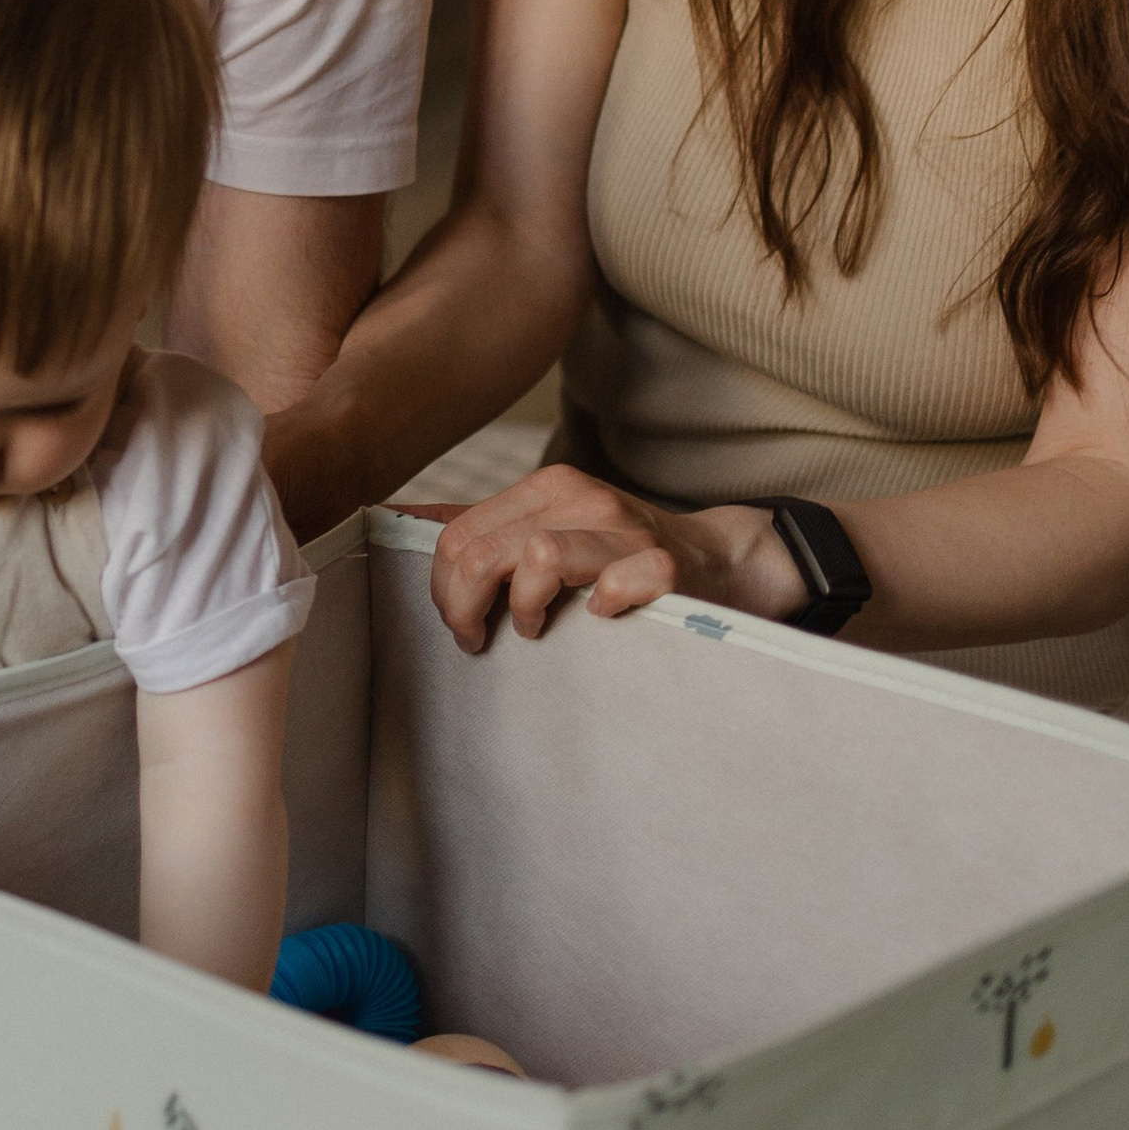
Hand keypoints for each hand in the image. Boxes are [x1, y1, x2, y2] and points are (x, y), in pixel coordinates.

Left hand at [427, 468, 801, 652]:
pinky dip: (600, 607)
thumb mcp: (555, 527)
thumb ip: (491, 527)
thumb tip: (406, 520)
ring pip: (537, 558)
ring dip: (521, 608)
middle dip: (463, 607)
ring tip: (532, 631)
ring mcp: (625, 529)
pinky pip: (616, 583)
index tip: (458, 623)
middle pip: (484, 551)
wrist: (722, 559)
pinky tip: (599, 619)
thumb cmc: (624, 556)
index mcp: (548, 488)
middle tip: (479, 641)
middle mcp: (583, 499)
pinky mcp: (666, 565)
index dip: (442, 588)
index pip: (458, 534)